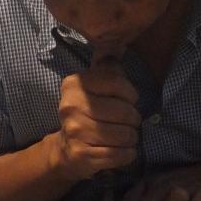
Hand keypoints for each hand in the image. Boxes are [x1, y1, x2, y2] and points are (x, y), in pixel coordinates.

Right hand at [53, 57, 140, 179]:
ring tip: (127, 137)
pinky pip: (118, 154)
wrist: (66, 149)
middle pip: (125, 112)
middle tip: (130, 123)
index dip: (131, 95)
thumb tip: (117, 46)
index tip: (129, 101)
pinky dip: (127, 154)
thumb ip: (107, 68)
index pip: (117, 83)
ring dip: (132, 138)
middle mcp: (70, 106)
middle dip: (134, 120)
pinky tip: (124, 151)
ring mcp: (75, 131)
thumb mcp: (94, 86)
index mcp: (74, 85)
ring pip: (124, 135)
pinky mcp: (81, 154)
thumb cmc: (88, 113)